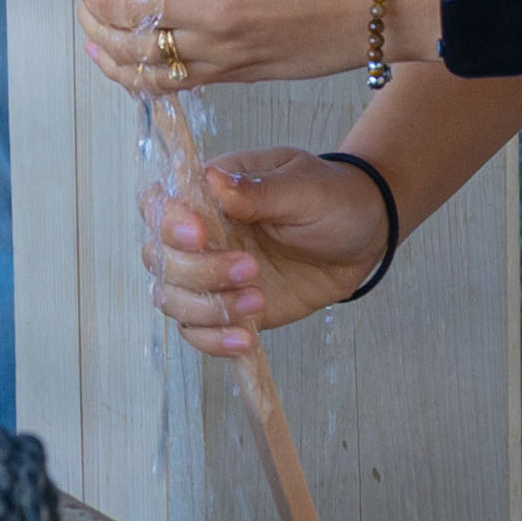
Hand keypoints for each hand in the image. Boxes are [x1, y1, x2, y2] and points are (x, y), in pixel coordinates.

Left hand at [70, 0, 391, 94]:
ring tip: (90, 7)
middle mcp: (209, 9)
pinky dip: (125, 69)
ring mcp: (218, 49)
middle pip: (118, 5)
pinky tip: (109, 53)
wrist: (386, 1)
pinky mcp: (230, 75)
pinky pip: (162, 80)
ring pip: (131, 50)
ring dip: (97, 28)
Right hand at [144, 146, 389, 354]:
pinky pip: (199, 332)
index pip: (157, 205)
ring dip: (208, 307)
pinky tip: (246, 338)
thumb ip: (258, 190)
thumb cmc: (332, 199)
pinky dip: (214, 340)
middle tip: (250, 267)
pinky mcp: (229, 309)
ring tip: (258, 300)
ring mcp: (212, 276)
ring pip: (172, 299)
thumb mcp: (304, 187)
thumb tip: (212, 180)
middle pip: (160, 259)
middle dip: (198, 270)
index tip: (200, 234)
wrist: (364, 238)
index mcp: (210, 195)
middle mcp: (201, 236)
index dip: (166, 223)